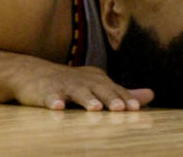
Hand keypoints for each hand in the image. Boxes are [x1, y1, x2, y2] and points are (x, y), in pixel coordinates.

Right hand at [11, 61, 153, 110]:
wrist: (31, 74)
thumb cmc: (69, 83)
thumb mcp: (96, 85)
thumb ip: (122, 92)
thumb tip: (151, 95)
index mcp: (96, 79)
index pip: (113, 89)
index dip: (124, 98)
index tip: (135, 108)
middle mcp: (82, 80)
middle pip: (98, 89)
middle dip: (110, 98)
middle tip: (121, 109)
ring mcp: (62, 85)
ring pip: (76, 92)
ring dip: (86, 99)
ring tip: (95, 108)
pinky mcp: (44, 91)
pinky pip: (48, 96)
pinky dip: (52, 100)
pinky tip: (57, 107)